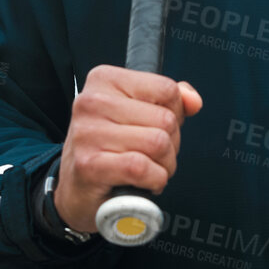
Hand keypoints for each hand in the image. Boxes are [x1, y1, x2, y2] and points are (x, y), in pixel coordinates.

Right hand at [54, 64, 202, 233]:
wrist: (75, 189)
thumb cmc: (108, 148)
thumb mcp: (137, 113)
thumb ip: (169, 100)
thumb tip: (193, 101)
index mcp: (104, 79)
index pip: (167, 89)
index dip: (175, 113)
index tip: (155, 127)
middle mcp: (92, 101)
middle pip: (166, 120)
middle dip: (170, 144)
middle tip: (151, 155)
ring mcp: (88, 133)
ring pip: (158, 144)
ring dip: (164, 166)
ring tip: (148, 169)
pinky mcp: (89, 165)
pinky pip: (142, 168)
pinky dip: (153, 180)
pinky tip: (143, 182)